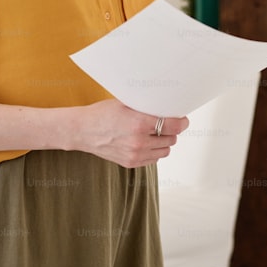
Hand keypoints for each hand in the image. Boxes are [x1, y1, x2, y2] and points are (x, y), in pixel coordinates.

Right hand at [64, 99, 188, 167]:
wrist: (83, 131)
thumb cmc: (103, 114)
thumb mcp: (126, 103)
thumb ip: (147, 106)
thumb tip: (167, 105)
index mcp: (139, 123)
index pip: (173, 126)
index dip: (182, 122)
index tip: (183, 120)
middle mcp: (139, 141)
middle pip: (172, 138)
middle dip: (172, 130)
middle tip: (167, 124)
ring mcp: (135, 154)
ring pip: (165, 150)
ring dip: (164, 142)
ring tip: (156, 133)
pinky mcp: (131, 163)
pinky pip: (154, 159)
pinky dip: (154, 151)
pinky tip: (147, 142)